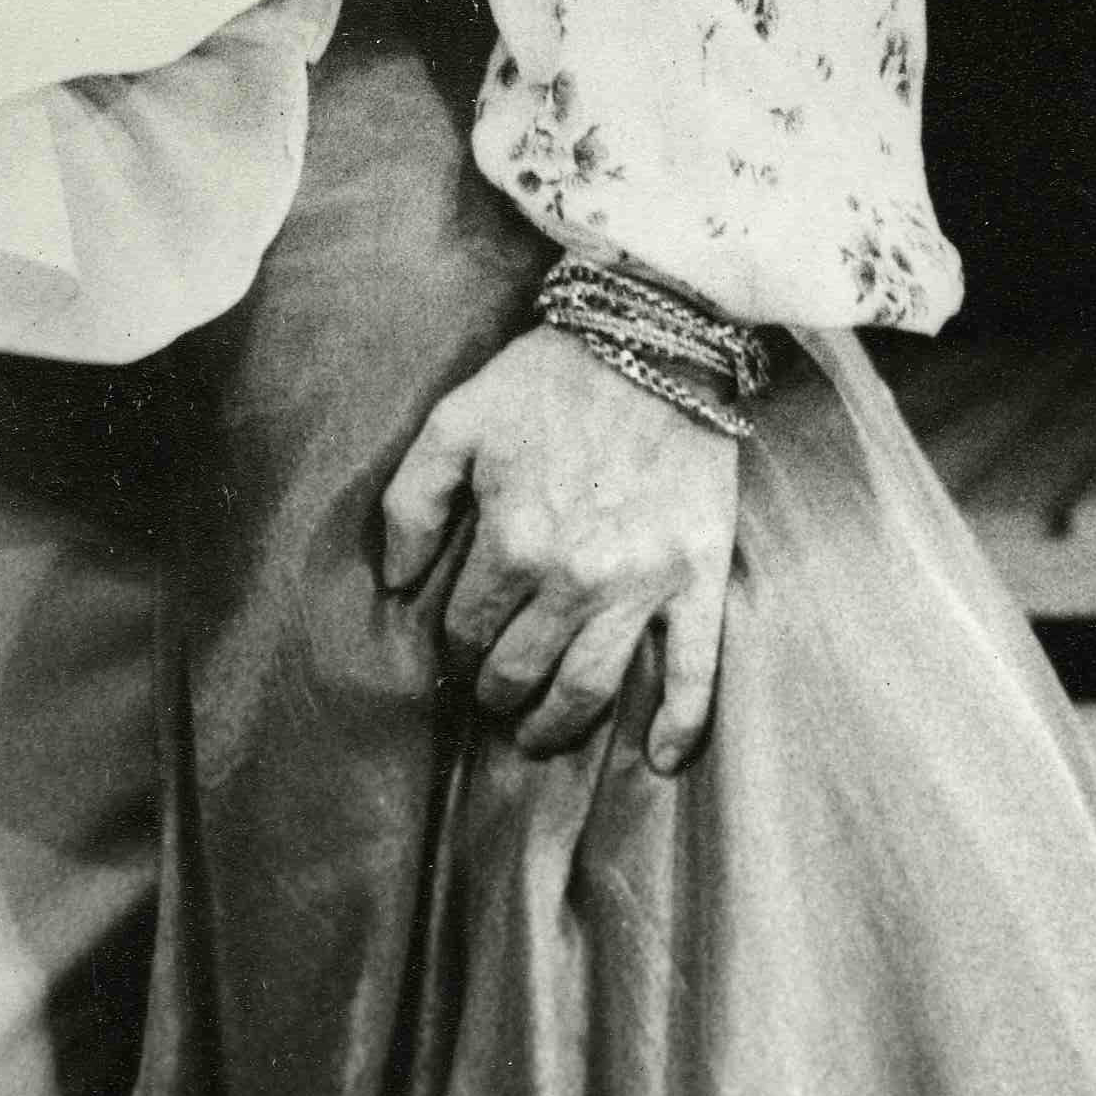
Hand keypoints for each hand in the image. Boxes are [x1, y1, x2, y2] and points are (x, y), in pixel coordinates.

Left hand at [380, 325, 739, 771]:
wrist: (656, 336)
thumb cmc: (547, 377)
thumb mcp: (456, 421)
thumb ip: (411, 502)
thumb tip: (398, 582)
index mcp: (510, 542)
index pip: (467, 628)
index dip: (457, 641)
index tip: (460, 642)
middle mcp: (573, 579)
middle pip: (521, 669)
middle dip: (497, 690)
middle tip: (493, 692)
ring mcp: (641, 585)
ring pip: (589, 687)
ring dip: (557, 725)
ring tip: (538, 736)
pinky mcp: (697, 579)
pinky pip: (695, 671)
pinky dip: (680, 725)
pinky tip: (660, 760)